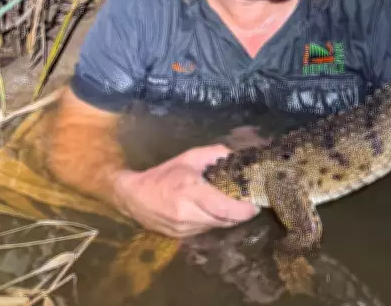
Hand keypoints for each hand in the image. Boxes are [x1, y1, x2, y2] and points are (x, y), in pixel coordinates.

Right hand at [112, 144, 259, 237]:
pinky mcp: (181, 237)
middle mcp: (187, 213)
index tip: (256, 204)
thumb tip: (236, 157)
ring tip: (235, 206)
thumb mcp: (189, 157)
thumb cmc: (164, 174)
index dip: (243, 210)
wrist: (134, 196)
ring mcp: (184, 228)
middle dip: (240, 214)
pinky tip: (215, 211)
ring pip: (216, 227)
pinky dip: (214, 221)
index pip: (223, 208)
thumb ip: (215, 154)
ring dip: (228, 219)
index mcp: (190, 191)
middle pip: (224, 220)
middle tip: (250, 204)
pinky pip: (206, 230)